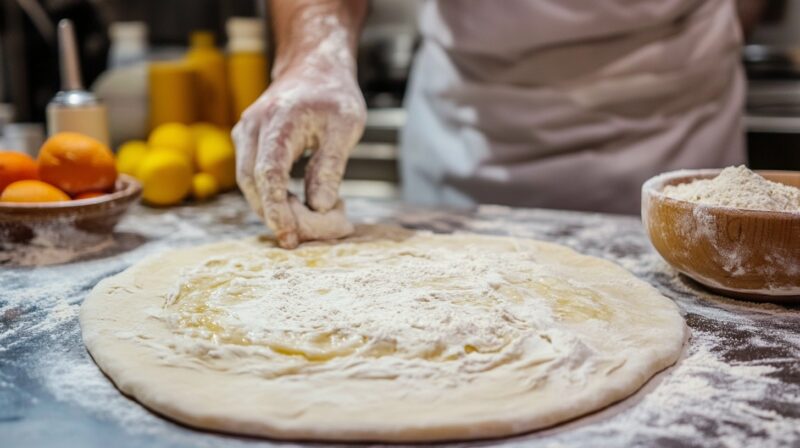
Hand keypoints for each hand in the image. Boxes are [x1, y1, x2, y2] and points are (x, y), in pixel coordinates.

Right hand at [233, 2, 366, 248]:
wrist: (314, 68)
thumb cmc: (334, 96)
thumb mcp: (346, 128)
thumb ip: (331, 167)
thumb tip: (319, 207)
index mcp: (278, 120)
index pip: (269, 173)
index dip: (277, 209)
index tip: (289, 236)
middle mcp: (253, 126)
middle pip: (252, 183)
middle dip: (275, 215)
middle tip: (302, 238)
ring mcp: (246, 133)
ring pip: (248, 183)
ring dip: (271, 208)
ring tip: (304, 225)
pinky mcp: (247, 142)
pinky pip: (252, 176)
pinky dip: (270, 196)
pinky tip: (295, 207)